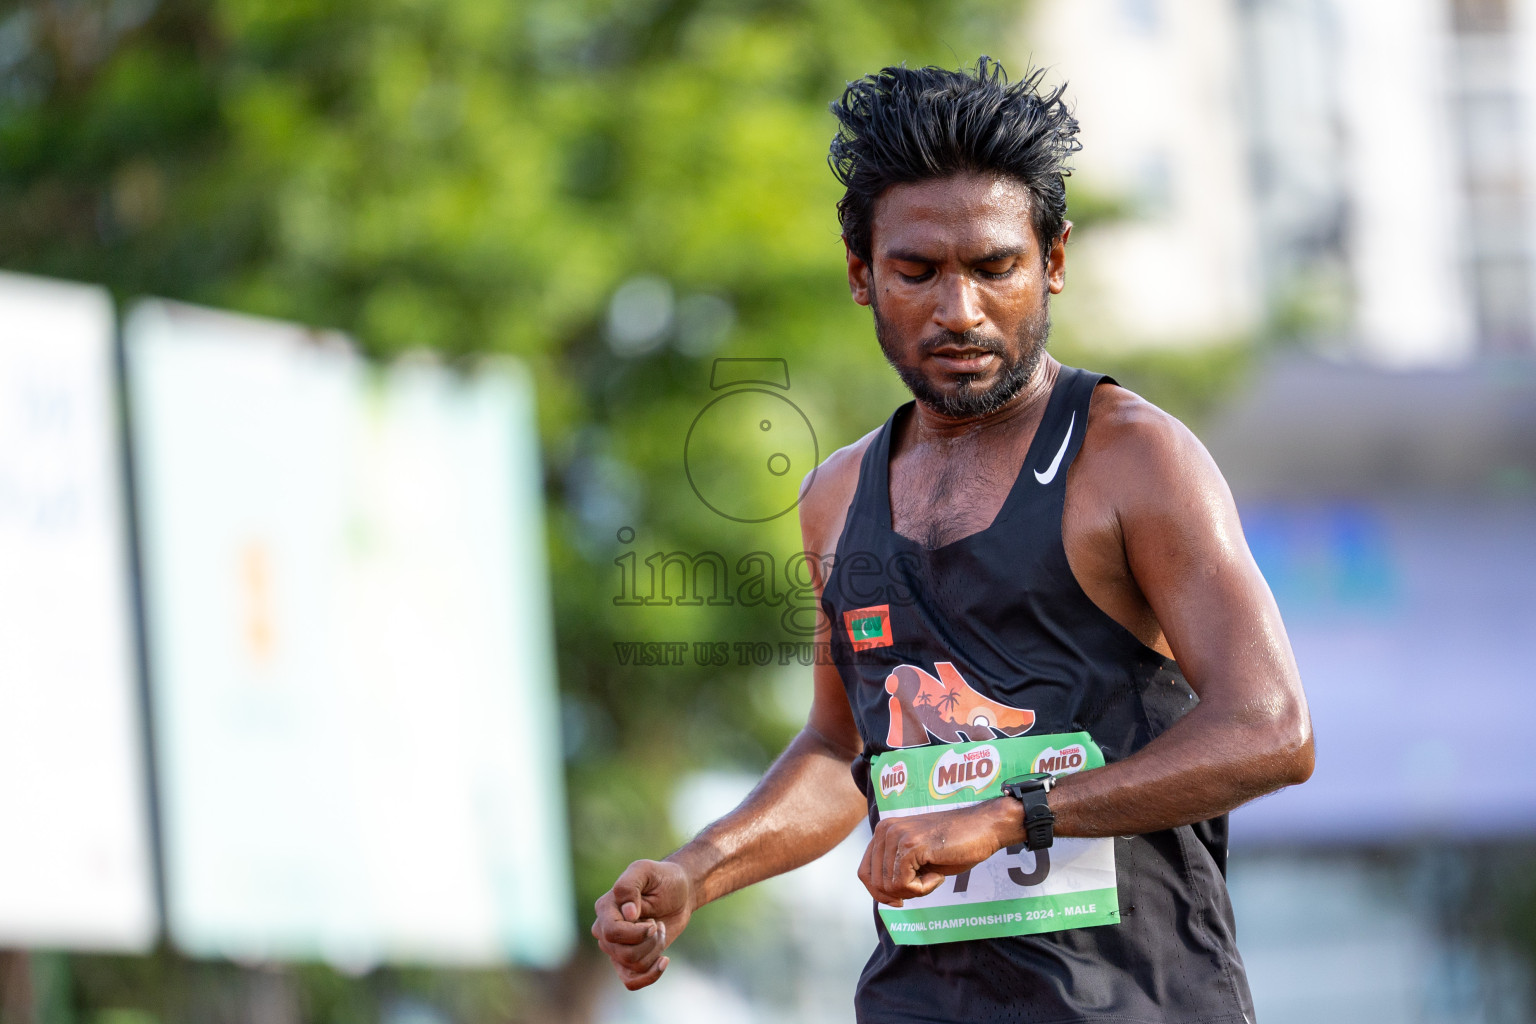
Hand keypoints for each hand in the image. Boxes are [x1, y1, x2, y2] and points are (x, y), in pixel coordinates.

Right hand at [592, 859, 693, 989]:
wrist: (680, 893)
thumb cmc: (663, 879)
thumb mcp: (646, 870)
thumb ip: (630, 885)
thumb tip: (627, 914)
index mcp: (605, 908)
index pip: (612, 933)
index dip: (636, 933)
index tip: (654, 922)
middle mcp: (605, 930)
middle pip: (623, 953)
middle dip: (649, 941)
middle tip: (658, 924)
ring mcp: (616, 947)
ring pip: (632, 965)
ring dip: (655, 949)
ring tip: (660, 930)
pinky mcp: (629, 960)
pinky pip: (631, 981)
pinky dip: (650, 976)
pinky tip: (665, 960)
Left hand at [858, 800, 1012, 906]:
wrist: (983, 827)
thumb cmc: (955, 844)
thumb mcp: (917, 857)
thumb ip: (896, 868)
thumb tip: (881, 895)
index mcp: (884, 831)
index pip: (865, 872)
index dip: (879, 893)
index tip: (899, 901)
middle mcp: (885, 830)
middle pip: (875, 883)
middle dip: (900, 894)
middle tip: (925, 884)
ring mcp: (897, 836)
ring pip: (889, 886)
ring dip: (914, 891)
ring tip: (934, 875)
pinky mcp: (911, 846)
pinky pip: (903, 885)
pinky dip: (923, 889)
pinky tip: (938, 874)